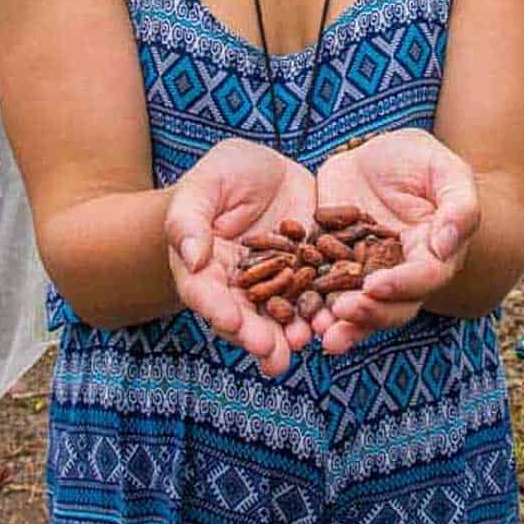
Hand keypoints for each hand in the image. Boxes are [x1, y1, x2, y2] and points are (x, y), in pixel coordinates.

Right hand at [164, 138, 316, 376]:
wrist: (267, 171)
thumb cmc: (223, 175)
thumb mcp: (205, 186)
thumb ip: (190, 221)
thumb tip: (190, 260)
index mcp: (204, 267)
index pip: (205, 293)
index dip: (216, 309)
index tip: (230, 321)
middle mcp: (238, 285)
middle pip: (243, 316)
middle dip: (257, 336)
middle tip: (271, 353)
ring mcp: (275, 283)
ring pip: (279, 316)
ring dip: (290, 334)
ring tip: (304, 342)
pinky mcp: (306, 275)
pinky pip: (314, 297)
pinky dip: (322, 311)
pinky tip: (333, 321)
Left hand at [312, 128, 478, 354]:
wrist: (372, 154)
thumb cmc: (419, 159)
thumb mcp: (444, 170)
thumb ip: (459, 205)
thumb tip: (448, 245)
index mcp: (434, 254)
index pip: (424, 278)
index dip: (402, 285)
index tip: (375, 285)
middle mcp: (402, 273)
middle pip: (393, 306)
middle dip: (369, 314)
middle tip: (343, 310)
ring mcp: (366, 274)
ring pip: (361, 309)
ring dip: (344, 325)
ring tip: (323, 333)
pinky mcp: (334, 267)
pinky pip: (326, 293)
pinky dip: (315, 307)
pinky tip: (298, 315)